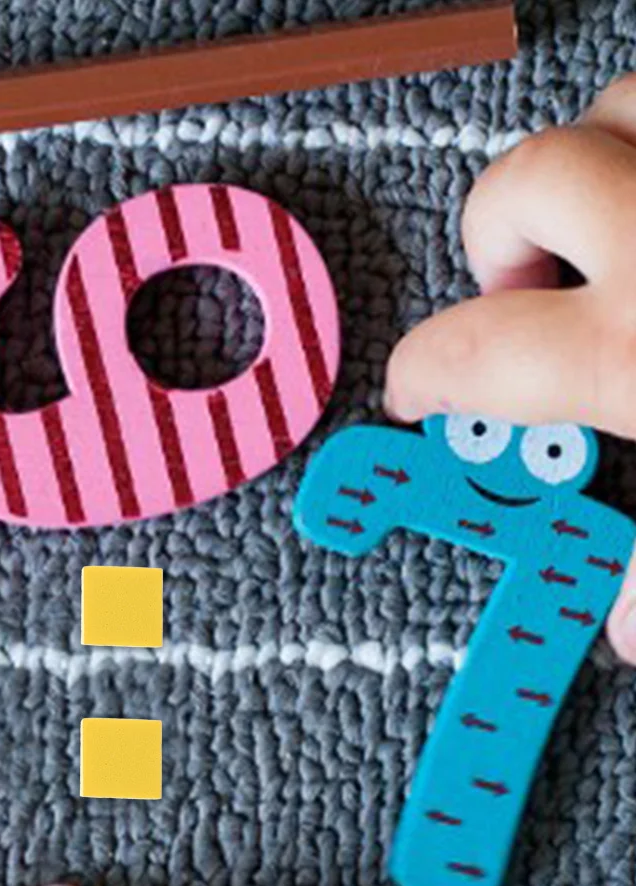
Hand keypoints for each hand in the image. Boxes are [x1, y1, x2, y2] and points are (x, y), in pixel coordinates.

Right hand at [384, 73, 635, 659]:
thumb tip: (626, 629)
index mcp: (630, 349)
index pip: (460, 357)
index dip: (424, 380)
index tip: (423, 394)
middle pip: (522, 186)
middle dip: (506, 234)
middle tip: (538, 286)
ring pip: (618, 104)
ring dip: (602, 156)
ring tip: (626, 220)